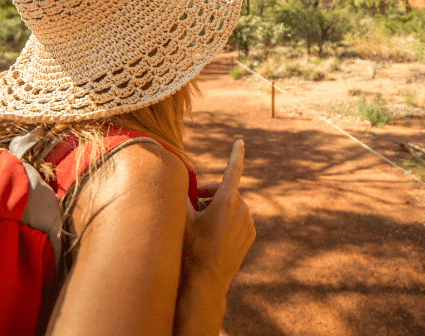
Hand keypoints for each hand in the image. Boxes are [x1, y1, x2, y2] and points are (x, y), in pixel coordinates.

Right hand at [182, 140, 255, 290]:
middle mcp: (242, 209)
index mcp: (227, 201)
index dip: (236, 154)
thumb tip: (174, 178)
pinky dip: (227, 219)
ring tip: (200, 221)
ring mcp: (248, 223)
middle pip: (225, 190)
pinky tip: (213, 233)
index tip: (240, 141)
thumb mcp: (182, 220)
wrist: (206, 283)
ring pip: (232, 205)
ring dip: (217, 207)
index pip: (233, 170)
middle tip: (193, 202)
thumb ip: (181, 196)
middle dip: (209, 193)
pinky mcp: (250, 235)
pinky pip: (238, 219)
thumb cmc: (191, 249)